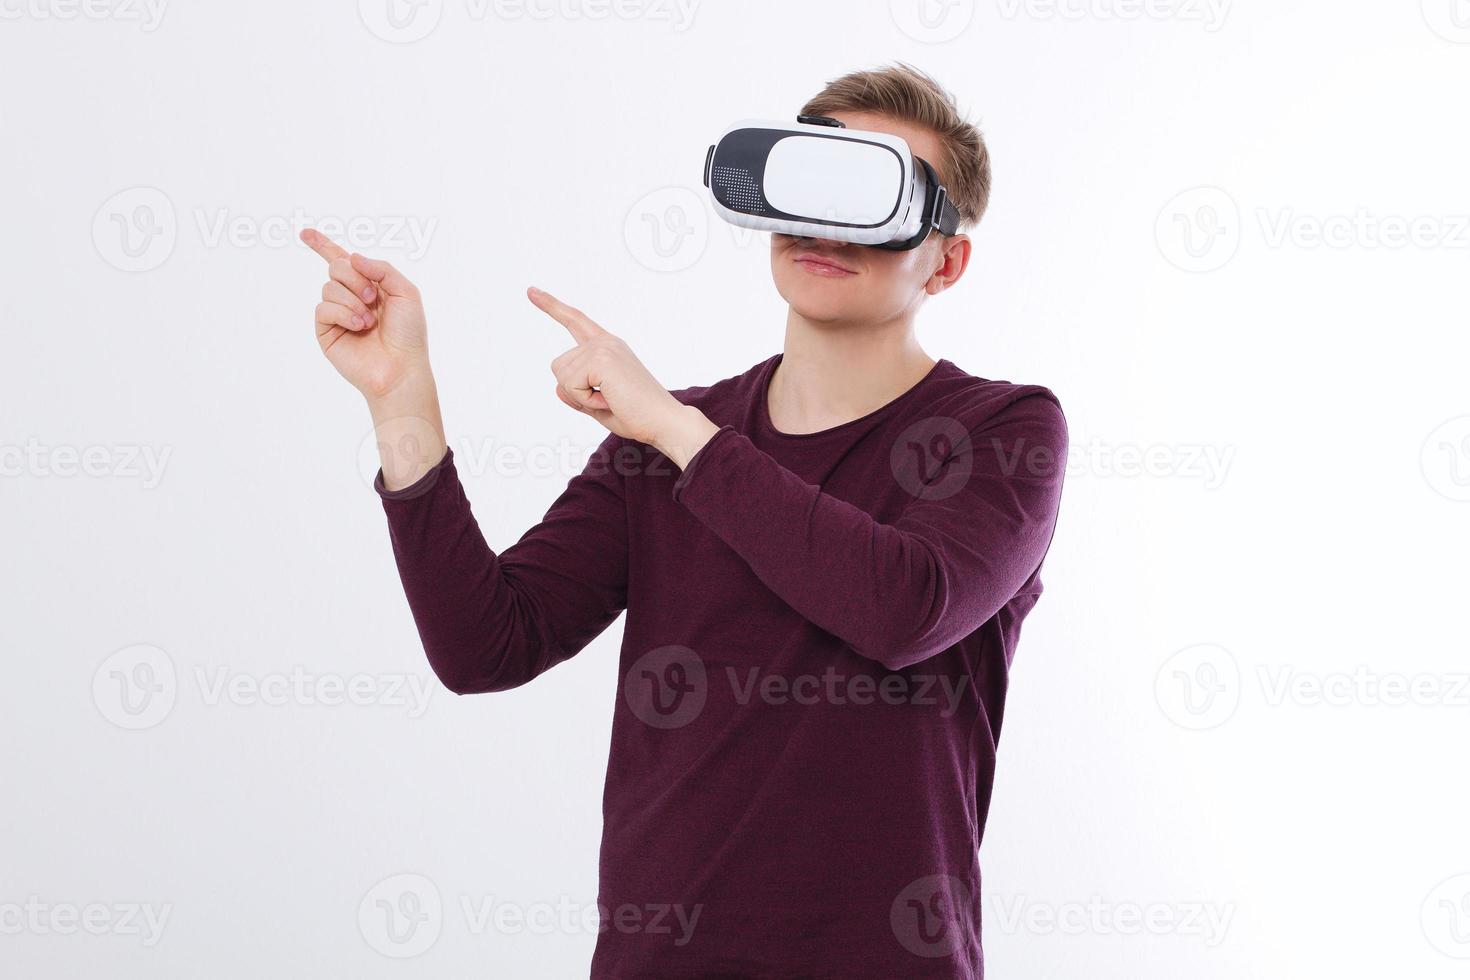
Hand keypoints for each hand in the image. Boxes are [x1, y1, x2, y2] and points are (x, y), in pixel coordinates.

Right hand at [302, 228, 429, 400]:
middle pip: (335, 266)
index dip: (323, 245)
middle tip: (371, 297)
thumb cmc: (408, 334)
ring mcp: (337, 314)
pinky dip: (342, 314)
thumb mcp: (406, 292)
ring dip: (352, 301)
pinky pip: (323, 308)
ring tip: (369, 321)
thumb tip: (351, 256)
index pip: (343, 261)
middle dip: (354, 277)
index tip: (305, 233)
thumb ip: (382, 269)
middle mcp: (351, 297)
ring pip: (328, 287)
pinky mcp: (326, 330)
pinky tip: (358, 327)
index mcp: (370, 285)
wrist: (401, 367)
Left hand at [528, 287, 717, 467]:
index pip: (575, 321)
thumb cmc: (638, 416)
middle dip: (576, 392)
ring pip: (563, 376)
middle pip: (559, 366)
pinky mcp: (601, 359)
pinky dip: (586, 400)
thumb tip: (558, 387)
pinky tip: (610, 399)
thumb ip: (577, 396)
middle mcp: (605, 343)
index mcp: (608, 348)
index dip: (552, 306)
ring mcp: (604, 348)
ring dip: (582, 397)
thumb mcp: (599, 406)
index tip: (531, 291)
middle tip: (610, 400)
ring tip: (613, 399)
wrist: (664, 421)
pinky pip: (571, 385)